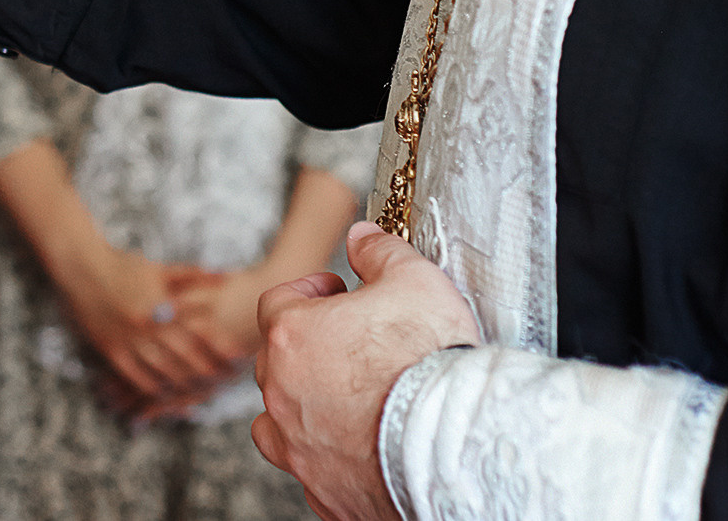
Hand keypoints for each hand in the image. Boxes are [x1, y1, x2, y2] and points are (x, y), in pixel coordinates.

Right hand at [55, 243, 237, 405]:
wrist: (82, 267)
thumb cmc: (124, 266)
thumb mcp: (161, 269)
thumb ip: (195, 276)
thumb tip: (228, 276)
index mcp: (163, 304)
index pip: (199, 332)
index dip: (219, 347)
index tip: (237, 356)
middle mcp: (147, 325)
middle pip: (185, 357)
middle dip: (208, 371)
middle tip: (225, 381)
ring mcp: (128, 340)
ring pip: (164, 372)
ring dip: (185, 384)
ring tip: (203, 391)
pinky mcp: (112, 351)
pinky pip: (138, 377)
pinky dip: (155, 389)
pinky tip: (169, 394)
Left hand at [250, 223, 480, 520]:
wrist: (454, 446)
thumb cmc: (430, 363)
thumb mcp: (415, 281)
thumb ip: (381, 253)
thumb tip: (363, 237)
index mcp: (291, 338)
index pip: (276, 304)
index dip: (307, 292)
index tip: (334, 292)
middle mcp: (282, 395)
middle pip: (273, 362)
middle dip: (304, 347)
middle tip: (344, 341)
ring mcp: (298, 448)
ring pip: (276, 422)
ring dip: (299, 405)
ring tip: (339, 398)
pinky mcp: (323, 491)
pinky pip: (310, 469)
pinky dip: (325, 455)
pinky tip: (356, 446)